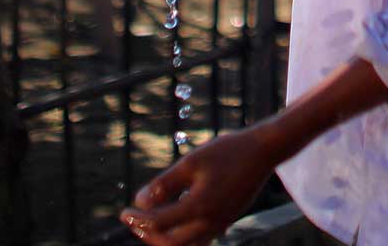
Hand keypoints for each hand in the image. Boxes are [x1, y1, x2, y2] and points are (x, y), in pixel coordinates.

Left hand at [118, 127, 279, 245]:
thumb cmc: (226, 152)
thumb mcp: (190, 162)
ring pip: (185, 245)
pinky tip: (173, 218)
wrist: (263, 151)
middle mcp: (211, 222)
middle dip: (148, 234)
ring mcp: (221, 224)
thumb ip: (165, 184)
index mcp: (200, 207)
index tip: (124, 212)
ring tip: (148, 222)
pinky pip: (199, 239)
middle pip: (170, 243)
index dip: (138, 219)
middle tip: (132, 220)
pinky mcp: (226, 221)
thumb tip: (140, 201)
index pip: (159, 223)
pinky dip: (181, 235)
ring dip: (163, 237)